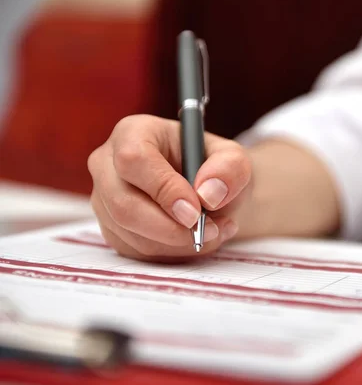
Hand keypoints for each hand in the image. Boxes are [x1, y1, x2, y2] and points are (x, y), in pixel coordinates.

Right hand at [88, 115, 251, 260]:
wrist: (208, 191)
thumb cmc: (215, 168)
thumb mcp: (234, 158)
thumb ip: (230, 168)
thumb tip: (209, 193)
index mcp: (133, 132)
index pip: (134, 160)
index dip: (164, 190)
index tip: (196, 211)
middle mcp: (108, 164)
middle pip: (124, 205)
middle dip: (171, 228)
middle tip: (211, 230)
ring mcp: (105, 199)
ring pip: (132, 234)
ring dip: (180, 242)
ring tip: (216, 230)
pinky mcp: (112, 229)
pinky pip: (138, 251)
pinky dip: (175, 252)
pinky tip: (198, 238)